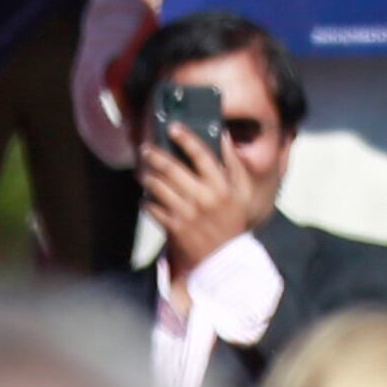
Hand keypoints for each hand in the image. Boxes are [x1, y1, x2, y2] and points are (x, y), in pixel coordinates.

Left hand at [139, 126, 256, 273]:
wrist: (225, 258)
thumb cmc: (233, 222)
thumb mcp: (243, 192)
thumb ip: (234, 164)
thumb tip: (223, 138)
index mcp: (221, 186)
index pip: (201, 155)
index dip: (185, 138)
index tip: (174, 128)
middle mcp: (203, 197)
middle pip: (172, 168)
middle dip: (155, 155)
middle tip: (146, 149)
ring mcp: (187, 213)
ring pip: (158, 186)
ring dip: (146, 176)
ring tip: (143, 171)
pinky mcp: (174, 227)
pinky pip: (152, 208)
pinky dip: (146, 201)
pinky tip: (147, 197)